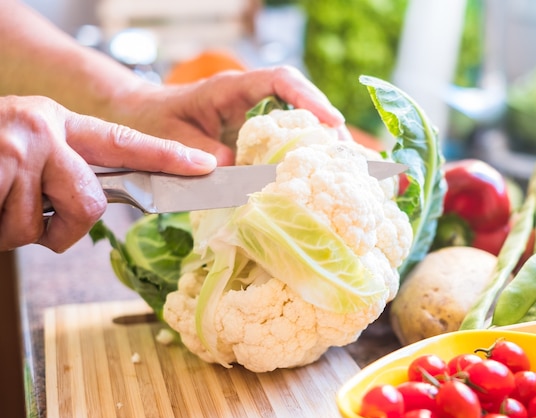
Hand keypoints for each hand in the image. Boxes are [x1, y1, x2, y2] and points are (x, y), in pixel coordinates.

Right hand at [0, 95, 215, 251]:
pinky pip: (11, 231)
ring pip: (42, 227)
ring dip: (14, 230)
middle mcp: (43, 129)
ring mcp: (16, 148)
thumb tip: (96, 203)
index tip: (204, 165)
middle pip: (91, 204)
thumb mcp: (27, 152)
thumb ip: (66, 171)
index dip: (167, 156)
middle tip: (30, 214)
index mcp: (58, 122)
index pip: (125, 141)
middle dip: (63, 227)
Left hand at [108, 65, 348, 165]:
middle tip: (346, 152)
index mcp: (231, 89)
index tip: (329, 121)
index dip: (308, 98)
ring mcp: (253, 114)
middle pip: (299, 98)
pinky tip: (317, 172)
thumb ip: (201, 154)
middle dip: (325, 121)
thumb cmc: (154, 123)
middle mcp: (249, 98)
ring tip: (341, 164)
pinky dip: (303, 151)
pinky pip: (285, 136)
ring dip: (319, 138)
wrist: (142, 118)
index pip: (279, 80)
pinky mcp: (254, 133)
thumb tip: (236, 172)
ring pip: (296, 118)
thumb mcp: (172, 140)